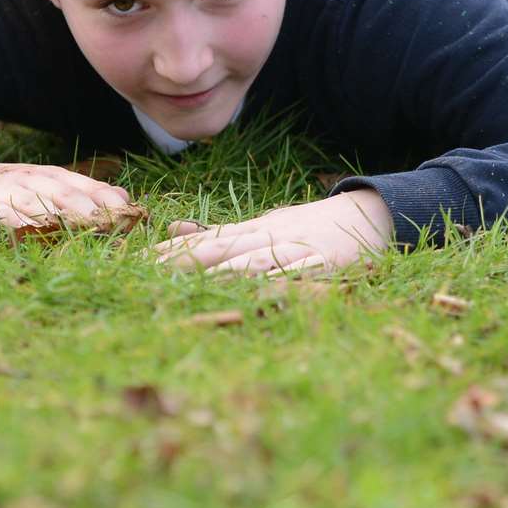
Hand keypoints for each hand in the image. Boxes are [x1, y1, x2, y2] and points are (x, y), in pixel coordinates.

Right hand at [0, 161, 133, 230]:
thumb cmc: (14, 190)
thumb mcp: (49, 188)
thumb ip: (84, 194)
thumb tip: (125, 200)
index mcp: (50, 176)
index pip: (83, 184)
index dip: (105, 198)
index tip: (127, 213)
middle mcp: (30, 178)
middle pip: (60, 191)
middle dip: (83, 206)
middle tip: (103, 224)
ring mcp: (4, 188)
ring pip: (31, 199)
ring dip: (52, 213)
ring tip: (72, 226)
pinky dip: (10, 218)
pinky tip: (23, 229)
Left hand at [153, 188, 394, 275]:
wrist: (370, 215)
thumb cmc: (309, 226)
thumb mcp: (263, 224)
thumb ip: (220, 231)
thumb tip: (173, 229)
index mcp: (252, 229)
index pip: (205, 240)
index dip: (172, 250)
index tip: (137, 261)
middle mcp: (269, 237)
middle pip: (221, 248)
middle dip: (184, 261)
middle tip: (149, 272)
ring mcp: (296, 250)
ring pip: (253, 260)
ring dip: (221, 272)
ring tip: (190, 283)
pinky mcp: (324, 266)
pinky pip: (298, 275)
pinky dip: (278, 282)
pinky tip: (259, 291)